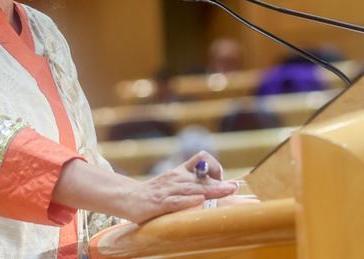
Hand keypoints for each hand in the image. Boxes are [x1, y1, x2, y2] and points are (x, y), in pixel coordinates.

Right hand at [121, 151, 237, 223]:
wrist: (128, 197)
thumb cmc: (155, 192)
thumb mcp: (174, 182)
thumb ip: (192, 182)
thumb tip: (217, 185)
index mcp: (181, 172)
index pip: (200, 159)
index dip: (214, 166)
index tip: (222, 179)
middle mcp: (176, 179)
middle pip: (201, 179)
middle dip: (220, 183)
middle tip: (235, 186)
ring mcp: (168, 191)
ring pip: (192, 189)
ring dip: (210, 190)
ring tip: (226, 190)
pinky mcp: (159, 204)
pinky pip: (175, 201)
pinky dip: (188, 200)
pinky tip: (199, 200)